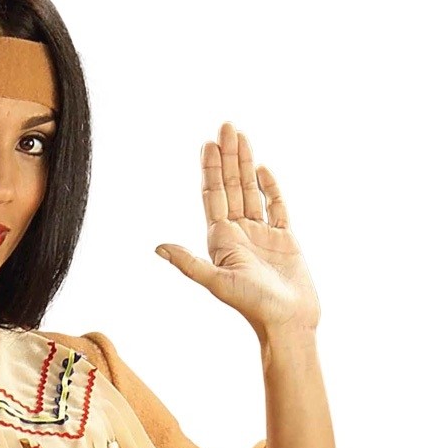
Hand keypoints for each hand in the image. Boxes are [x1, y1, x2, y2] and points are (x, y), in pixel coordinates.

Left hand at [155, 122, 320, 337]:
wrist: (289, 322)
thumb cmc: (254, 306)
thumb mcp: (217, 282)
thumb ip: (189, 263)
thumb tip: (158, 247)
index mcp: (221, 240)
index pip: (213, 196)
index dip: (210, 169)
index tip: (207, 143)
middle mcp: (239, 234)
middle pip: (231, 187)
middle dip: (228, 156)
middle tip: (226, 125)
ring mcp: (262, 235)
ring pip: (251, 191)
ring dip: (246, 164)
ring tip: (242, 136)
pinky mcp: (285, 239)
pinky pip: (276, 207)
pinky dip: (270, 187)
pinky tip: (263, 169)